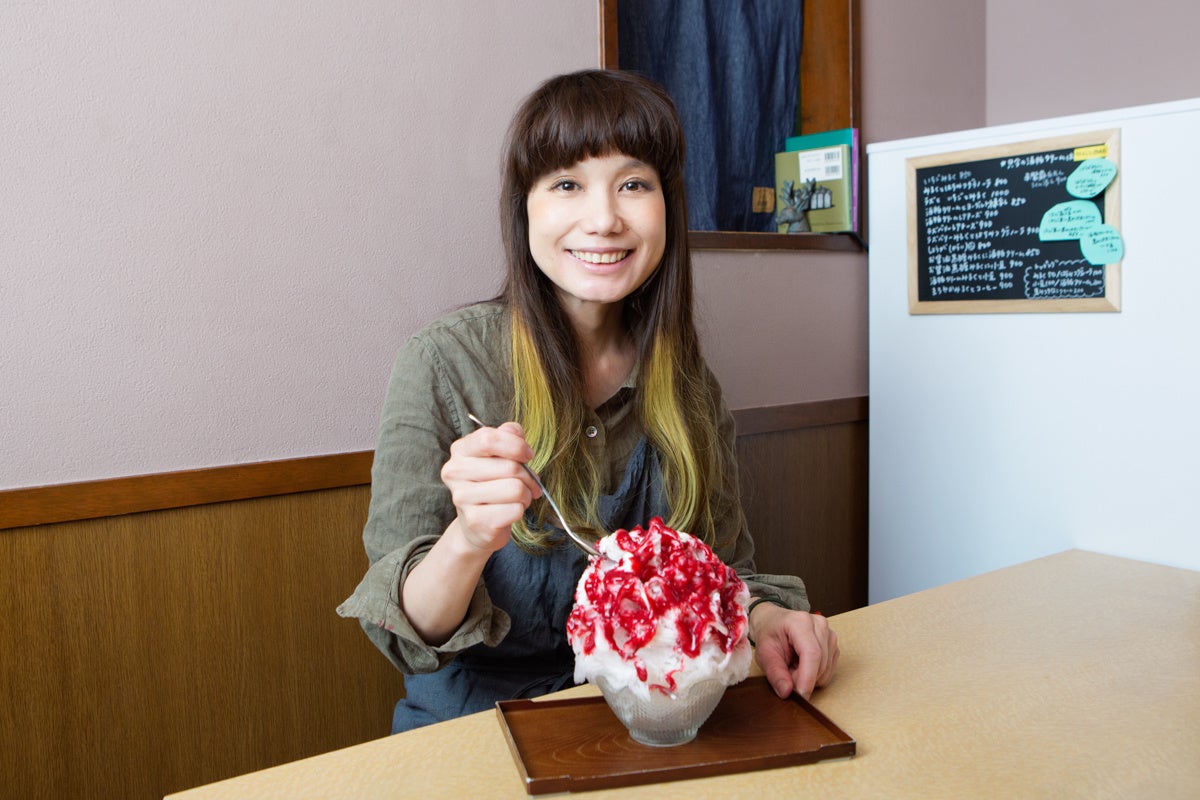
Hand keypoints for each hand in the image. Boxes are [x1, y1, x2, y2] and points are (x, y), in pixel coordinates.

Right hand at [440, 421, 541, 552]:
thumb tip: (515, 431)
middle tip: (529, 484)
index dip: (516, 446)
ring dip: (526, 494)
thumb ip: (508, 437)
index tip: (528, 455)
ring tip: (518, 498)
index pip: (488, 439)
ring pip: (515, 489)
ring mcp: (462, 498)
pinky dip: (520, 511)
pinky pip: (515, 510)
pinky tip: (509, 512)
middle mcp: (455, 472)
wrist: (478, 523)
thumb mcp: (499, 455)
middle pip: (509, 467)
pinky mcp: (475, 521)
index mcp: (460, 450)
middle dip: (528, 476)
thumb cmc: (493, 484)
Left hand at [749, 603, 839, 699]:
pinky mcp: (833, 645)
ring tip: (793, 667)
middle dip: (804, 680)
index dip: (808, 678)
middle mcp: (819, 625)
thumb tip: (787, 692)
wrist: (774, 622)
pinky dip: (815, 675)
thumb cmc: (769, 635)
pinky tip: (802, 665)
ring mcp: (829, 634)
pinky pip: (829, 670)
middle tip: (786, 676)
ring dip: (809, 677)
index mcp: (800, 622)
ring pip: (826, 670)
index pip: (812, 654)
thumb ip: (775, 673)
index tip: (801, 696)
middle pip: (820, 664)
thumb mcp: (764, 654)